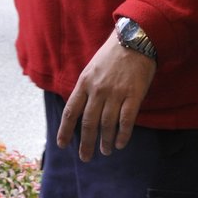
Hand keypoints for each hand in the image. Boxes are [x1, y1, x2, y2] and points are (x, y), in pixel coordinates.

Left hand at [56, 33, 156, 161]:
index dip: (65, 130)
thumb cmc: (112, 55)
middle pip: (88, 123)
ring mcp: (116, 93)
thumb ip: (86, 88)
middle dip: (85, 143)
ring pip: (107, 124)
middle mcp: (98, 90)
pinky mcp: (134, 95)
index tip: (62, 145)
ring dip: (104, 141)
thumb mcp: (91, 68)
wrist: (134, 40)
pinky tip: (119, 144)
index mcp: (84, 82)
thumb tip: (80, 109)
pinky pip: (126, 120)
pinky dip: (122, 135)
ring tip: (104, 151)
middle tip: (85, 157)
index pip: (71, 111)